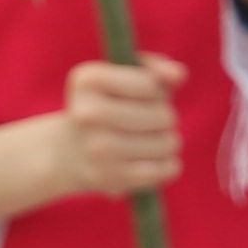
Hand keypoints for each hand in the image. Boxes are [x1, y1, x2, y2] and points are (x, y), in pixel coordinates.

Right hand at [35, 53, 190, 199]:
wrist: (68, 151)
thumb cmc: (110, 107)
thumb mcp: (126, 78)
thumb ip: (156, 70)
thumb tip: (178, 74)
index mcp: (87, 80)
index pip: (151, 85)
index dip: (157, 91)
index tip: (141, 95)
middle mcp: (87, 113)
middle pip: (164, 116)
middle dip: (164, 118)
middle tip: (146, 122)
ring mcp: (97, 148)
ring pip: (168, 143)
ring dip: (166, 142)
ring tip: (147, 142)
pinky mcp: (110, 177)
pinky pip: (166, 169)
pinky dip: (167, 166)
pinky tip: (150, 161)